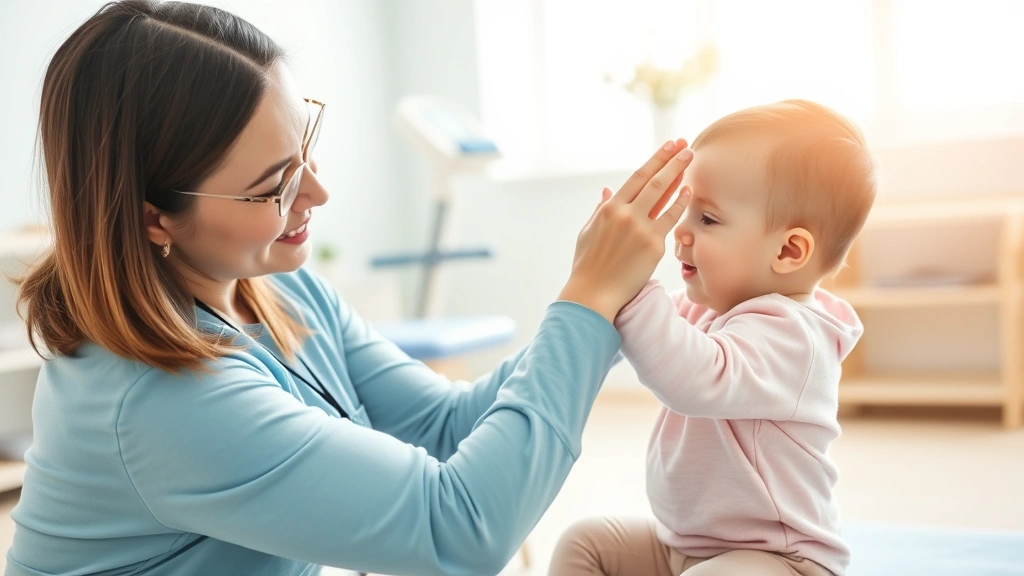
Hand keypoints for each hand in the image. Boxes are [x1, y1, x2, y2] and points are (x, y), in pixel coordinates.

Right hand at [559, 140, 692, 322]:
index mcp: (609, 208)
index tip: (668, 147)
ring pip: (663, 194)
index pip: (637, 177)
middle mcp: (625, 214)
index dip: (655, 160)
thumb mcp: (588, 232)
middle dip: (671, 160)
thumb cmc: (588, 265)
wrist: (593, 294)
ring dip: (678, 174)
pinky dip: (680, 204)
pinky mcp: (652, 245)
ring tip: (690, 159)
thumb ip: (600, 209)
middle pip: (653, 180)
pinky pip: (670, 220)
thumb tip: (606, 190)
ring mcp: (640, 228)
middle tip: (685, 145)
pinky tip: (688, 192)